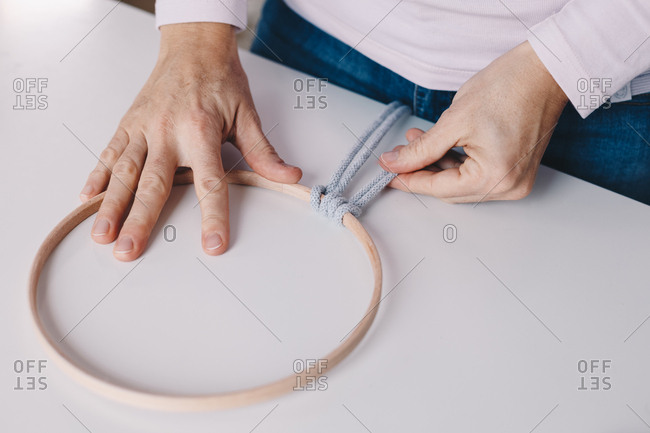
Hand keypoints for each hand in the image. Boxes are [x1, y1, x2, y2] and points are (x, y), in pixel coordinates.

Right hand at [79, 23, 301, 260]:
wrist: (194, 47)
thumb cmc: (220, 81)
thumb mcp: (247, 115)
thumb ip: (263, 152)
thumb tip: (289, 177)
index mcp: (201, 132)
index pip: (209, 183)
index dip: (213, 216)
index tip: (213, 244)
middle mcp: (167, 132)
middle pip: (154, 184)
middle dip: (139, 220)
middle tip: (128, 250)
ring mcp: (144, 128)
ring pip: (124, 172)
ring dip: (111, 204)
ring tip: (102, 234)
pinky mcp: (129, 123)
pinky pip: (110, 152)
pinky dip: (97, 176)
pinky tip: (87, 199)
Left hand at [380, 41, 567, 202]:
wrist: (546, 70)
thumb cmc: (509, 87)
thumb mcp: (454, 121)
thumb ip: (421, 149)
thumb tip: (393, 163)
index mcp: (495, 178)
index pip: (439, 188)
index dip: (408, 180)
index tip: (386, 173)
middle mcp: (509, 187)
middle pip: (450, 190)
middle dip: (421, 173)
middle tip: (396, 158)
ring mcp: (516, 181)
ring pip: (462, 183)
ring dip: (437, 165)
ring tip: (414, 141)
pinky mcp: (517, 170)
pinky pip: (478, 175)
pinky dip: (456, 162)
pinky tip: (438, 145)